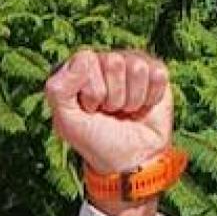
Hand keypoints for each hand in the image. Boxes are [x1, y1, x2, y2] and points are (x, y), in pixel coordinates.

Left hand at [46, 48, 175, 174]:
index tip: (89, 110)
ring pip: (137, 68)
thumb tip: (85, 56)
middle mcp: (104, 62)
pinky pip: (158, 74)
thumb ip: (58, 89)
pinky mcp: (156, 74)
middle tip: (109, 112)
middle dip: (112, 96)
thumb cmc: (95, 140)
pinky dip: (151, 98)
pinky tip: (143, 107)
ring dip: (132, 99)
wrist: (130, 160)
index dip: (90, 90)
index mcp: (78, 70)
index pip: (86, 59)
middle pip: (114, 61)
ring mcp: (131, 65)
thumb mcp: (66, 121)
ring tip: (125, 111)